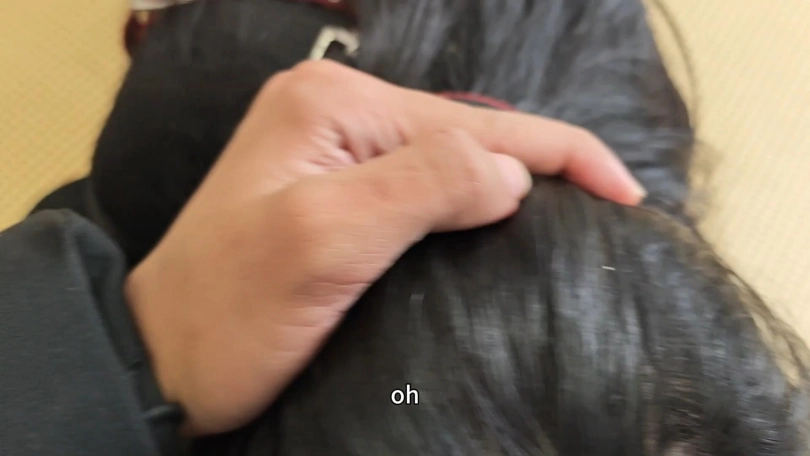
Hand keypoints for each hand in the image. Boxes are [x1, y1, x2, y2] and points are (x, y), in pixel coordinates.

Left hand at [124, 60, 644, 435]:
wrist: (163, 360)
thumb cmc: (226, 314)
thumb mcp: (321, 241)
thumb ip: (421, 184)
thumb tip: (512, 171)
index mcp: (333, 105)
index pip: (476, 120)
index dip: (559, 152)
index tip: (626, 195)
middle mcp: (335, 112)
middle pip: (467, 133)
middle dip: (540, 166)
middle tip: (610, 208)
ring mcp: (333, 151)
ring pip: (450, 160)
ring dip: (510, 185)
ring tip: (572, 216)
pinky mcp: (335, 192)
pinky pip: (423, 187)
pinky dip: (470, 204)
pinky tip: (500, 223)